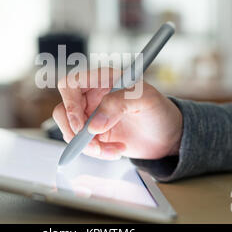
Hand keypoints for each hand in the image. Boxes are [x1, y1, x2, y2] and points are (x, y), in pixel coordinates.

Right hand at [52, 68, 182, 160]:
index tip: (80, 123)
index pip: (71, 83)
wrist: (168, 136)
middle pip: (64, 109)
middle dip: (74, 130)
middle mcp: (93, 96)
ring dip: (86, 145)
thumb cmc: (160, 110)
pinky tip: (116, 151)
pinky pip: (81, 144)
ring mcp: (92, 116)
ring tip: (110, 150)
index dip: (69, 102)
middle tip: (93, 143)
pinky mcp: (94, 134)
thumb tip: (94, 125)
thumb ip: (118, 104)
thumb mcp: (146, 99)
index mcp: (103, 79)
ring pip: (69, 130)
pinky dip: (96, 152)